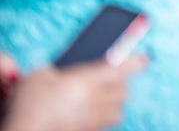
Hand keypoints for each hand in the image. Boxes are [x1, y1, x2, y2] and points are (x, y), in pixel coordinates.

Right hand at [2, 55, 146, 130]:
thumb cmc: (30, 105)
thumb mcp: (39, 76)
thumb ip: (56, 69)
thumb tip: (62, 72)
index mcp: (87, 80)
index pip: (121, 69)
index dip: (136, 62)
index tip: (145, 59)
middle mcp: (95, 100)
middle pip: (124, 91)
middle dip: (121, 83)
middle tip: (113, 79)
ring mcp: (93, 120)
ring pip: (119, 111)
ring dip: (115, 103)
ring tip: (105, 98)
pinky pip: (105, 125)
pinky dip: (103, 119)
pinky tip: (92, 115)